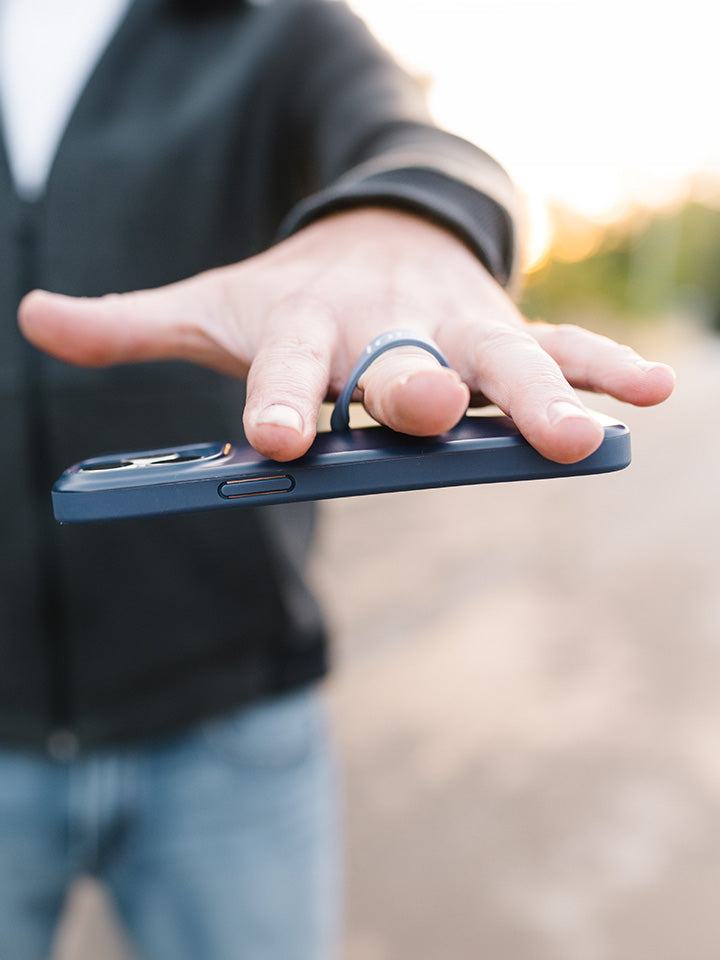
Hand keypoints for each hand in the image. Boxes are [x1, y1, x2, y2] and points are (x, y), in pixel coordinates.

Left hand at [18, 208, 674, 462]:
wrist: (368, 236)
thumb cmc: (290, 297)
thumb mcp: (213, 305)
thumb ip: (131, 322)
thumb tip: (33, 314)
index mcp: (306, 328)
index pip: (287, 369)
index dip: (279, 402)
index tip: (273, 441)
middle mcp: (384, 326)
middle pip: (400, 365)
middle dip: (411, 389)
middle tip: (422, 413)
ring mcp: (453, 325)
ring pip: (498, 359)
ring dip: (536, 396)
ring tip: (574, 435)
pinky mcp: (504, 328)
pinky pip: (558, 345)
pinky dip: (602, 368)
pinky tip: (653, 396)